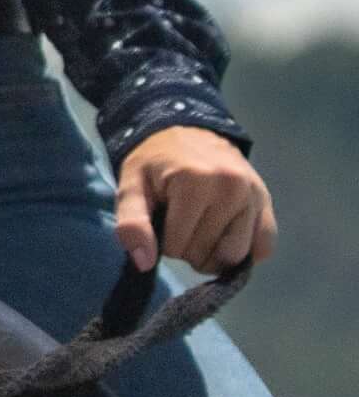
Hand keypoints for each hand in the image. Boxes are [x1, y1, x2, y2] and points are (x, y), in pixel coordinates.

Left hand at [115, 124, 276, 273]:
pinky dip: (245, 251)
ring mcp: (254, 196)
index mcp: (195, 183)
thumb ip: (131, 223)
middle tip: (180, 223)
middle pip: (207, 254)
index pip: (177, 247)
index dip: (163, 242)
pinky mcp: (266, 203)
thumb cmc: (154, 164)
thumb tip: (145, 263)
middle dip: (188, 249)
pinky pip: (263, 247)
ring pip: (235, 255)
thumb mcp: (130, 186)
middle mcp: (233, 188)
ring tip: (201, 230)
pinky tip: (225, 235)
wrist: (187, 133)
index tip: (161, 221)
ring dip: (214, 253)